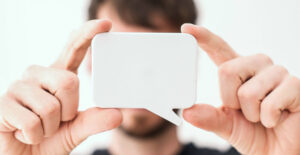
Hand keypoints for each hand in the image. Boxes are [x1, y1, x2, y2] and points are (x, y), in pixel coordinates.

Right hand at [0, 20, 121, 154]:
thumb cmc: (48, 140)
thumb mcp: (76, 130)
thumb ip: (94, 121)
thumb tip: (118, 114)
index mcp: (58, 77)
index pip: (74, 50)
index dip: (87, 35)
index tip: (105, 24)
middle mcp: (38, 75)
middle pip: (69, 82)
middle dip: (68, 111)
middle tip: (56, 121)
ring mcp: (19, 87)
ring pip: (51, 106)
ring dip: (50, 127)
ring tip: (38, 128)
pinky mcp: (3, 103)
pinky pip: (32, 122)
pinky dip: (33, 135)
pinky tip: (23, 133)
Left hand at [181, 24, 299, 154]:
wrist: (278, 150)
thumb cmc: (253, 133)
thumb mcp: (225, 125)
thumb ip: (208, 117)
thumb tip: (186, 112)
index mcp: (238, 72)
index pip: (219, 50)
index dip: (204, 38)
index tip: (188, 29)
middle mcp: (257, 66)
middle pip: (226, 70)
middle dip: (230, 100)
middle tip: (245, 111)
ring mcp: (277, 73)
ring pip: (247, 91)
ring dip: (251, 113)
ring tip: (263, 115)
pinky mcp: (295, 85)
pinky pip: (269, 104)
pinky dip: (268, 119)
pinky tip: (277, 119)